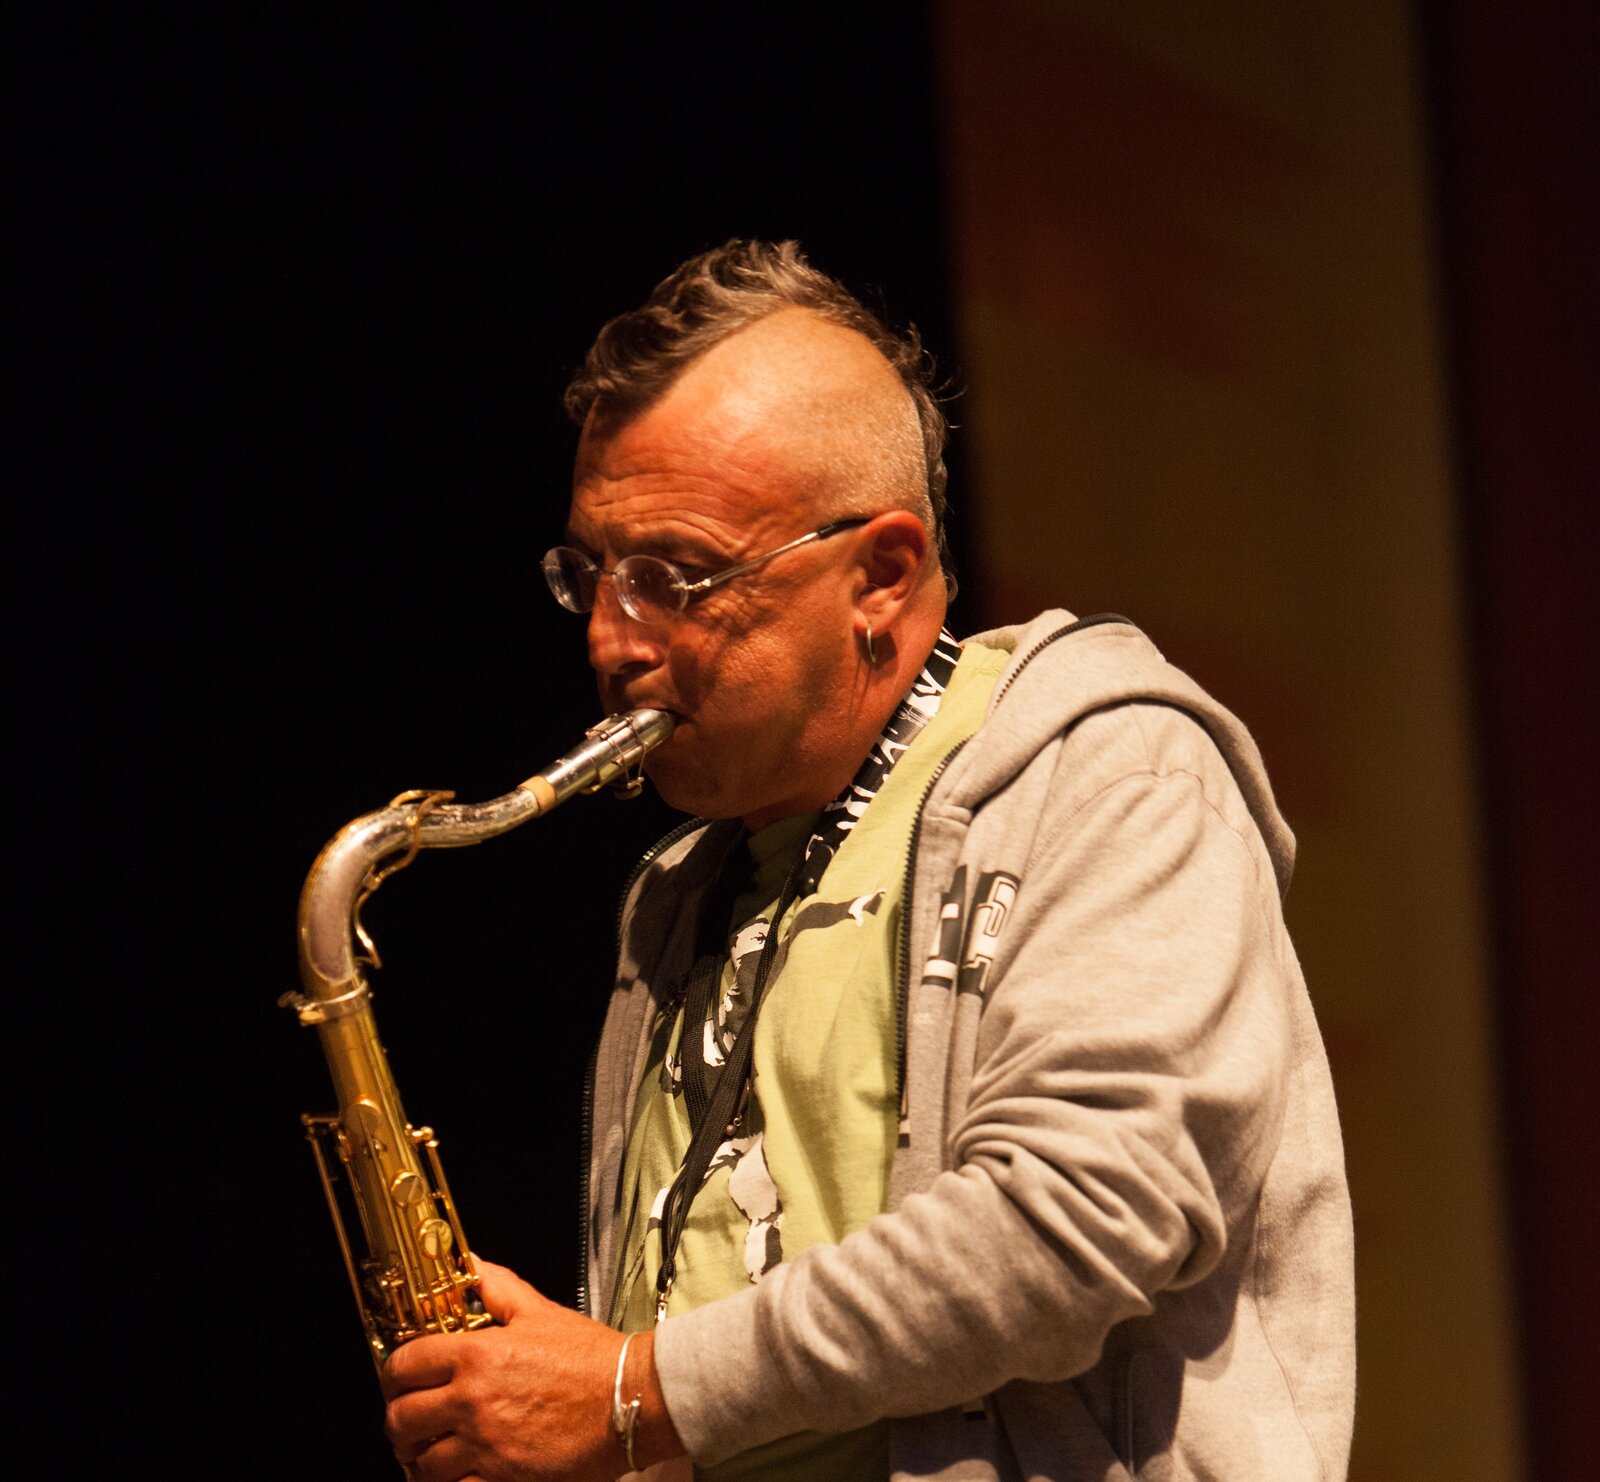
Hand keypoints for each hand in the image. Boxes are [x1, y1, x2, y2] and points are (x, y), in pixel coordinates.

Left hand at [380, 1256, 679, 1481]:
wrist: (631, 1399)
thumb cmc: (591, 1359)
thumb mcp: (541, 1311)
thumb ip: (497, 1287)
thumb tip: (470, 1265)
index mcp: (477, 1355)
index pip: (404, 1364)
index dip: (394, 1373)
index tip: (400, 1379)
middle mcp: (473, 1401)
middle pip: (401, 1419)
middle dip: (399, 1420)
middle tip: (410, 1419)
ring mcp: (485, 1445)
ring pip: (422, 1463)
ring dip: (421, 1457)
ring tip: (432, 1451)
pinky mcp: (503, 1478)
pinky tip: (460, 1473)